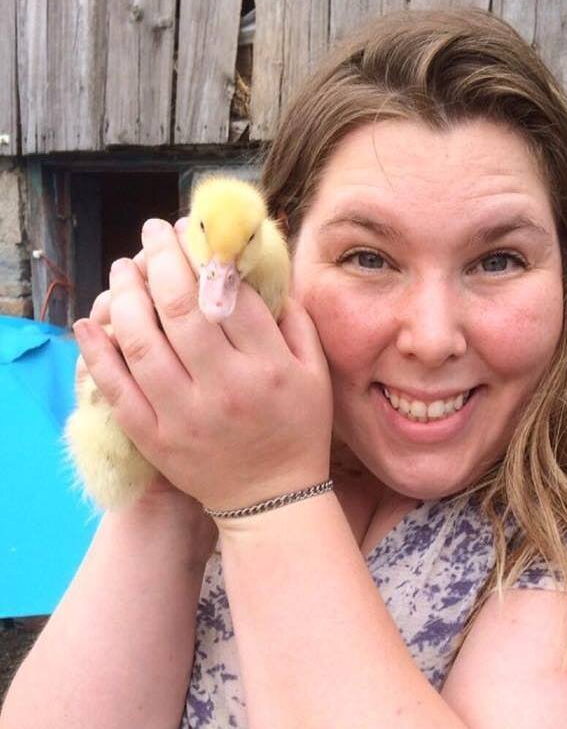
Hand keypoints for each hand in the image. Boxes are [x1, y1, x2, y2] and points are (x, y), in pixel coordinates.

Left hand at [73, 218, 332, 513]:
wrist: (271, 497)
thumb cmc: (298, 428)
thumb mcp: (315, 371)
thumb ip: (294, 319)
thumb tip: (260, 271)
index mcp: (268, 366)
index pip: (229, 294)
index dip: (207, 253)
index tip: (193, 231)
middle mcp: (225, 386)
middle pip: (181, 307)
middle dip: (160, 258)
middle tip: (151, 233)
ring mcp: (184, 414)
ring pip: (142, 342)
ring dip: (126, 295)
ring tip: (122, 268)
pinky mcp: (155, 437)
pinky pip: (118, 389)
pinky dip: (98, 353)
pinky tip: (89, 323)